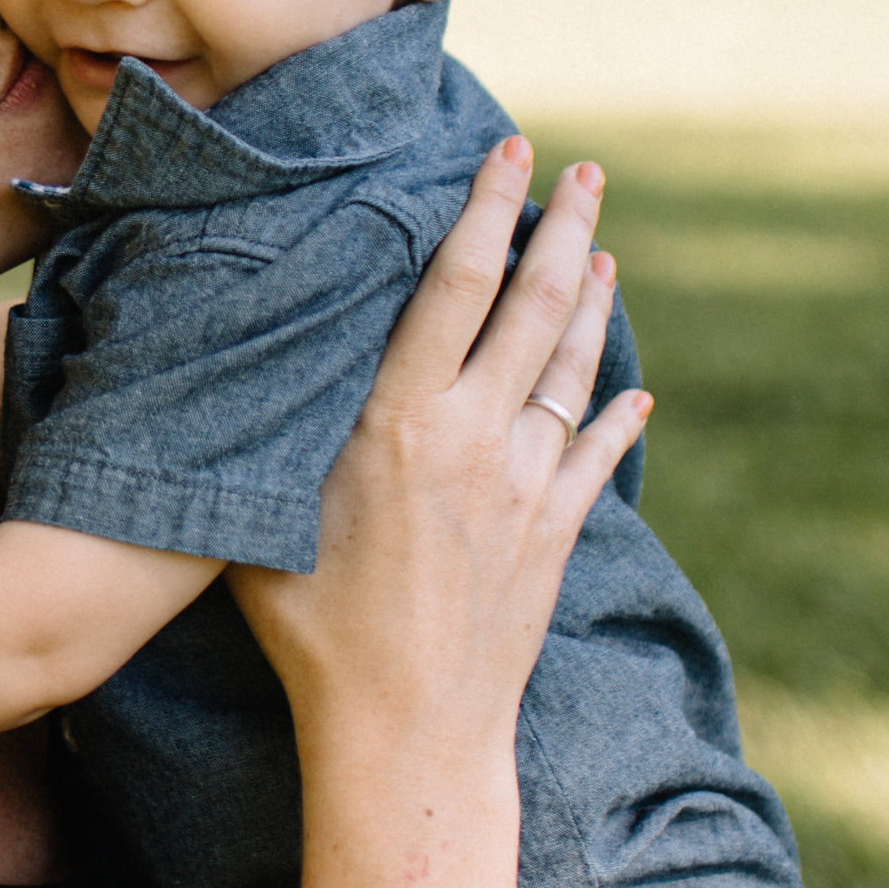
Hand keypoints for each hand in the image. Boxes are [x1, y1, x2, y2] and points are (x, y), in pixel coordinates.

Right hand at [227, 141, 646, 766]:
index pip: (456, 285)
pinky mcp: (554, 537)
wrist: (407, 732)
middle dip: (563, 229)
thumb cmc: (311, 631)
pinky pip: (595, 457)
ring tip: (603, 252)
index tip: (511, 155)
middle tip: (584, 172)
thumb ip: (278, 435)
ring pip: (573, 371)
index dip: (488, 210)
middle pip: (534, 307)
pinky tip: (634, 396)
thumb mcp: (267, 515)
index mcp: (401, 420)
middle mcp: (475, 438)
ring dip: (593, 303)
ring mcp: (525, 486)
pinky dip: (617, 418)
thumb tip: (254, 362)